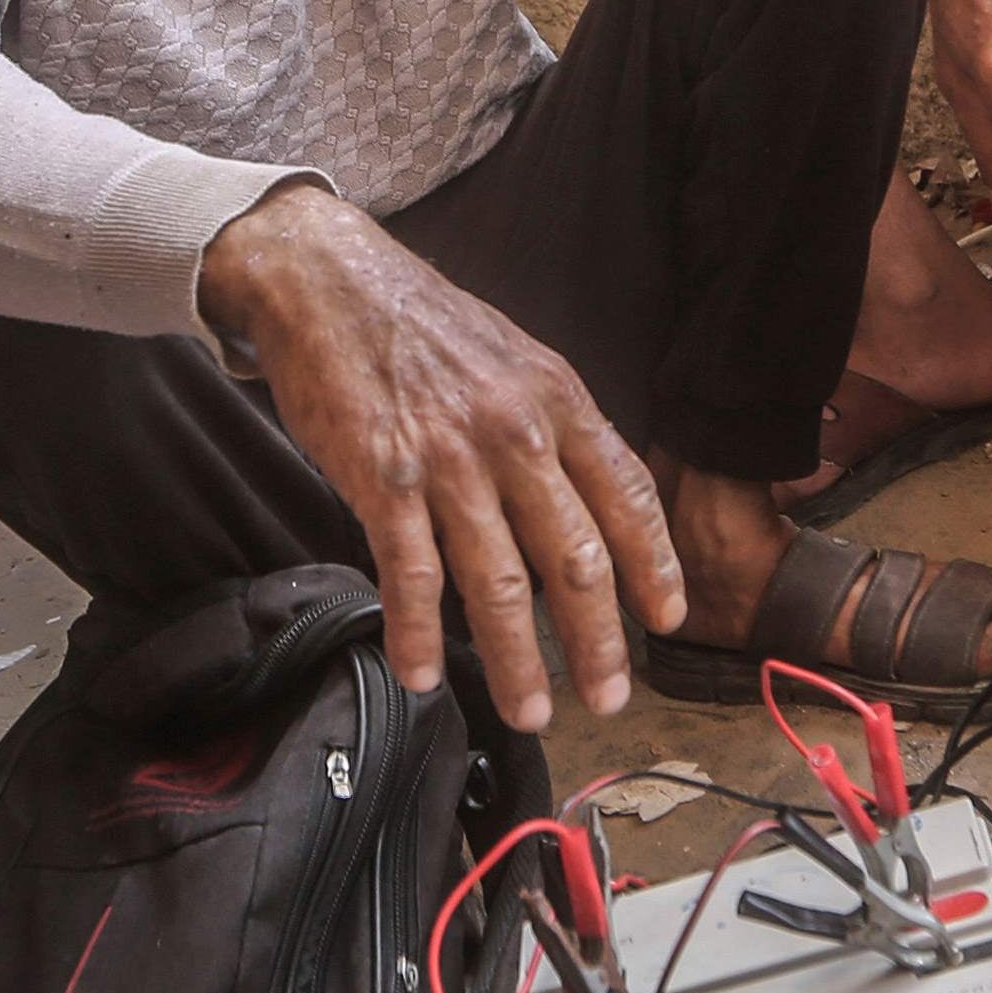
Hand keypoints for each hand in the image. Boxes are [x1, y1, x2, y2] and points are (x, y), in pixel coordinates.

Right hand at [198, 183, 685, 729]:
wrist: (327, 281)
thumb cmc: (420, 325)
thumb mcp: (513, 357)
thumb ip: (553, 426)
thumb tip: (586, 499)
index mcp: (556, 401)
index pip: (627, 494)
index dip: (653, 564)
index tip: (664, 619)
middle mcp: (515, 433)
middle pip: (575, 557)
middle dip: (598, 640)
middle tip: (609, 697)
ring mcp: (449, 460)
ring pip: (501, 583)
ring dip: (519, 661)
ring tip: (531, 711)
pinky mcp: (383, 479)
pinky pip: (413, 575)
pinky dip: (419, 634)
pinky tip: (423, 673)